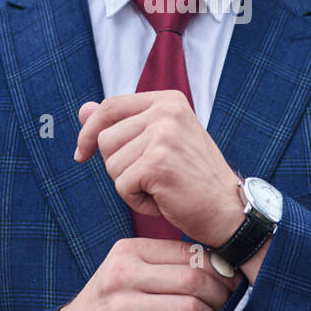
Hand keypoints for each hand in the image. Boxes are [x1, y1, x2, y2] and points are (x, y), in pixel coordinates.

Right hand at [44, 238, 242, 310]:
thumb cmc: (109, 302)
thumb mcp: (127, 270)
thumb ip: (164, 263)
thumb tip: (218, 264)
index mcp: (128, 252)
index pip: (187, 252)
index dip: (217, 267)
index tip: (228, 279)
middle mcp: (124, 276)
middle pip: (193, 279)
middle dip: (219, 294)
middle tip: (224, 303)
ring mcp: (125, 308)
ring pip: (190, 308)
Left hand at [72, 91, 245, 246]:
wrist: (228, 210)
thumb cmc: (192, 179)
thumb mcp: (158, 143)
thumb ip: (122, 124)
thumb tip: (83, 110)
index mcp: (168, 101)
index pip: (110, 107)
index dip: (90, 132)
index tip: (82, 155)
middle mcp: (167, 111)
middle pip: (106, 138)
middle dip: (118, 166)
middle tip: (153, 178)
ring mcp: (163, 136)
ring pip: (111, 164)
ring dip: (129, 185)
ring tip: (161, 188)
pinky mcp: (158, 163)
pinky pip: (121, 186)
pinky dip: (137, 201)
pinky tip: (163, 200)